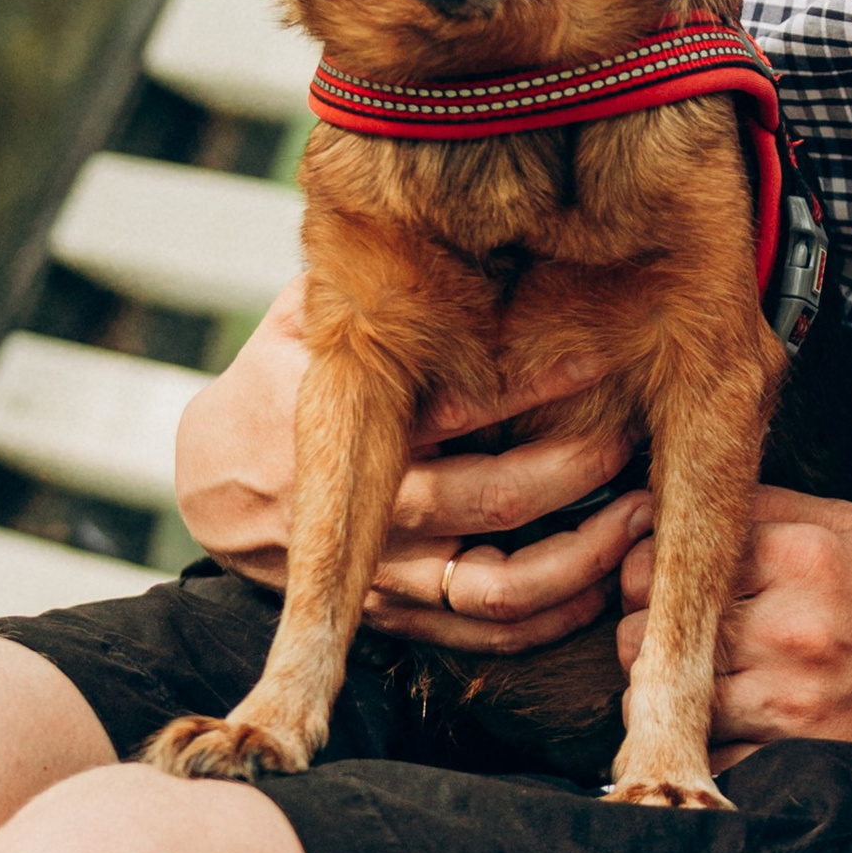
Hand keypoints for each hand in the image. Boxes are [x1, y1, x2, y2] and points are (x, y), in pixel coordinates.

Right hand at [178, 285, 647, 655]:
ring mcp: (386, 576)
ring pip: (500, 585)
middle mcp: (369, 511)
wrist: (211, 485)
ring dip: (582, 557)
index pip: (453, 407)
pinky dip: (554, 616)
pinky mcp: (399, 618)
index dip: (534, 387)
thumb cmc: (276, 381)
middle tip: (636, 433)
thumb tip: (416, 216)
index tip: (602, 350)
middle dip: (577, 468)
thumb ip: (360, 282)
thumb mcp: (300, 321)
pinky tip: (606, 581)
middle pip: (491, 499)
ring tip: (640, 516)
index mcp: (344, 427)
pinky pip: (488, 636)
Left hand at [616, 492, 851, 763]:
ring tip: (673, 638)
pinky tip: (687, 681)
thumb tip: (686, 493)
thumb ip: (770, 506)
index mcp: (806, 553)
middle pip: (657, 596)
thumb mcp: (848, 524)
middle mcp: (791, 617)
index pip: (687, 537)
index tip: (662, 547)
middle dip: (642, 592)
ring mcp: (782, 677)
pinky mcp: (777, 723)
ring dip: (646, 647)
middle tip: (659, 594)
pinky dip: (671, 697)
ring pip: (655, 657)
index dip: (659, 540)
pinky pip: (687, 710)